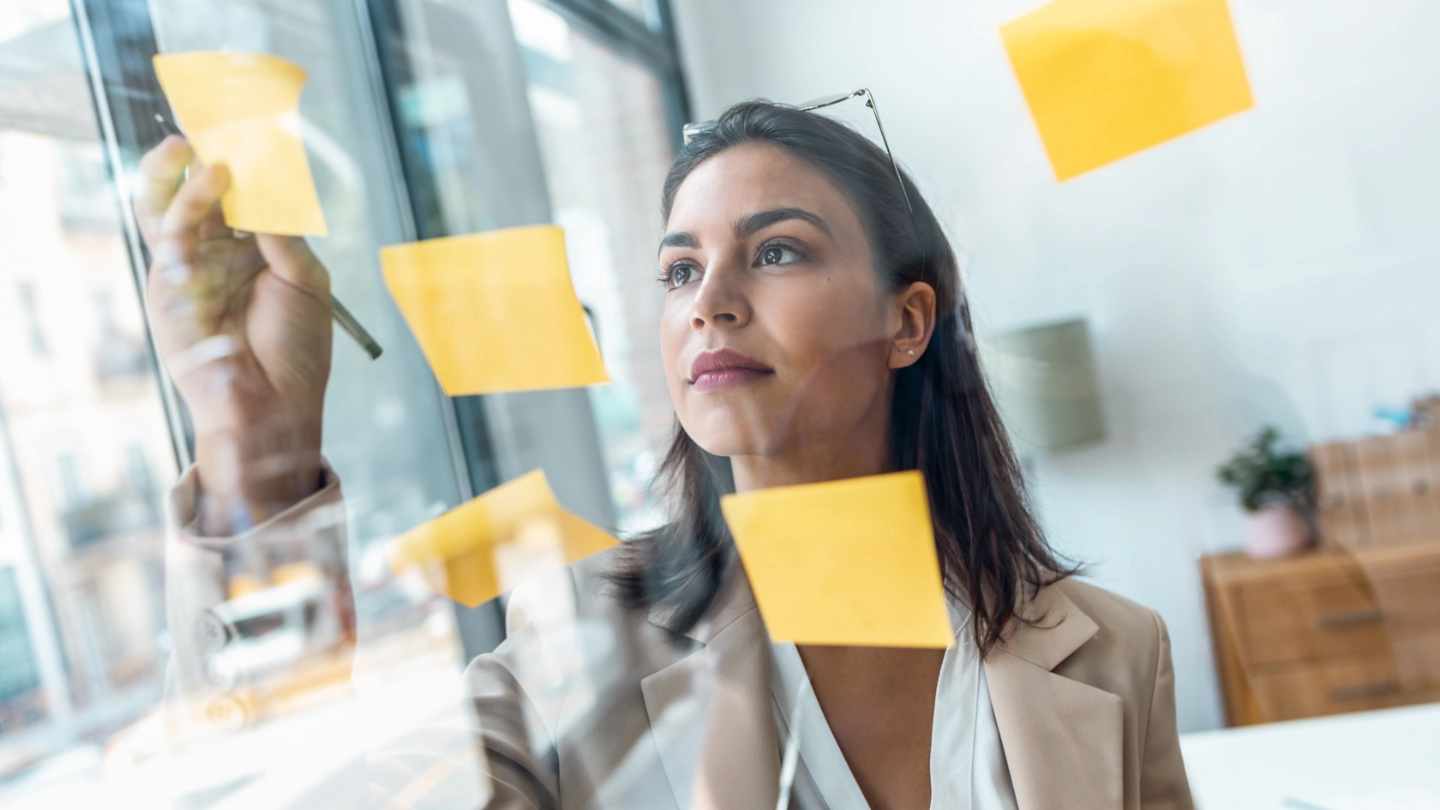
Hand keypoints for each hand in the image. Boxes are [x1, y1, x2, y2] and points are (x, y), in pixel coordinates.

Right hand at [135, 136, 332, 533]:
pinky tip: (210, 188)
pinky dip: (188, 210)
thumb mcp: (305, 280)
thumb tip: (267, 177)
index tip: (248, 124)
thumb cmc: (297, 350)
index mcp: (246, 252)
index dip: (236, 161)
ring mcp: (185, 274)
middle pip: (188, 192)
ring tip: (217, 159)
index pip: (232, 195)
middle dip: (192, 156)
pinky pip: (169, 241)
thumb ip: (282, 230)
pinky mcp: (167, 293)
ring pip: (168, 209)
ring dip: (190, 178)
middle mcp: (211, 258)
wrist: (278, 408)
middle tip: (208, 124)